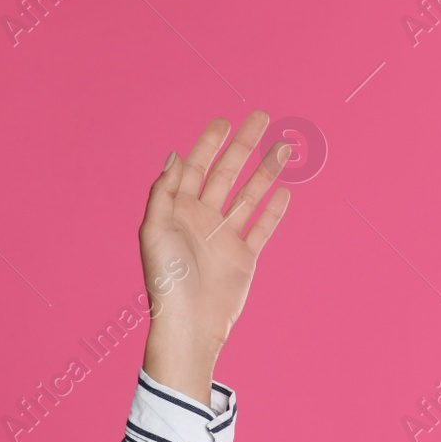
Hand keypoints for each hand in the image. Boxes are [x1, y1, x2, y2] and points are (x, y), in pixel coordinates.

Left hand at [139, 110, 291, 404]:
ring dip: (266, 171)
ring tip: (284, 147)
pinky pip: (262, 228)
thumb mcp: (155, 231)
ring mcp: (224, 237)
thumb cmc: (166, 280)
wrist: (190, 324)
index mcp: (178, 210)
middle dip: (243, 145)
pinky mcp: (244, 257)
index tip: (224, 121)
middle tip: (261, 117)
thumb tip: (174, 155)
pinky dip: (274, 210)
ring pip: (249, 195)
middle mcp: (202, 219)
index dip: (208, 144)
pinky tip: (285, 191)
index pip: (194, 167)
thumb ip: (164, 192)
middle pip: (226, 173)